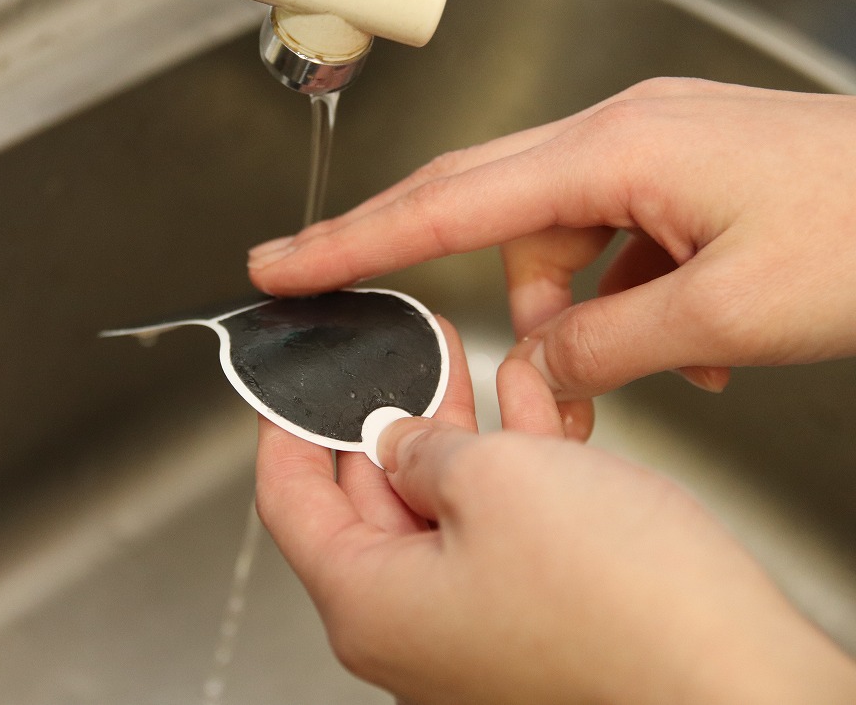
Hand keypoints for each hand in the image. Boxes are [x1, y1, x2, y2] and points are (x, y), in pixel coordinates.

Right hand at [248, 79, 855, 406]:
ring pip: (558, 245)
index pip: (448, 202)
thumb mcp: (732, 310)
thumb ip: (609, 343)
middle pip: (481, 206)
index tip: (287, 262)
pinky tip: (678, 347)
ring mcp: (656, 154)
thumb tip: (544, 365)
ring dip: (567, 320)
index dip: (354, 239)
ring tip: (617, 380)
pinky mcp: (686, 182)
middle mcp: (624, 137)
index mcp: (616, 148)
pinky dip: (623, 305)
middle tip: (342, 295)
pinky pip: (617, 249)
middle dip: (417, 263)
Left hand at [255, 319, 855, 703]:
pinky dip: (509, 468)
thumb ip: (420, 450)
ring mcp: (473, 629)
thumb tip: (394, 442)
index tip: (292, 384)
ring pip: (443, 508)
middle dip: (389, 413)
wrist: (738, 681)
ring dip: (458, 430)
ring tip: (466, 360)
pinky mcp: (533, 622)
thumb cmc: (619, 603)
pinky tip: (527, 406)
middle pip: (368, 501)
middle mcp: (410, 628)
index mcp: (368, 603)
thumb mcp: (494, 480)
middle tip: (403, 352)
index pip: (290, 502)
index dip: (286, 428)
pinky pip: (499, 531)